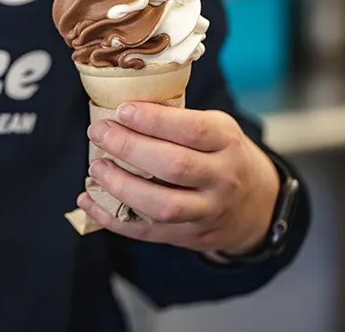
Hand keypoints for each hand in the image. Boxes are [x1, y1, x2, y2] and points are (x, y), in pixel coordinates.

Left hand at [77, 102, 279, 254]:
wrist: (256, 204)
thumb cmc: (220, 154)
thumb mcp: (215, 127)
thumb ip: (177, 120)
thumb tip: (119, 109)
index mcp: (226, 142)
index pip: (192, 130)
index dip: (154, 120)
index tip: (122, 110)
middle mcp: (222, 178)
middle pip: (174, 166)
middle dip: (129, 148)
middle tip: (99, 132)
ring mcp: (207, 211)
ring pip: (163, 205)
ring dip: (121, 186)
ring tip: (95, 168)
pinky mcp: (188, 236)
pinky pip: (147, 232)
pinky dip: (112, 218)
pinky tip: (88, 201)